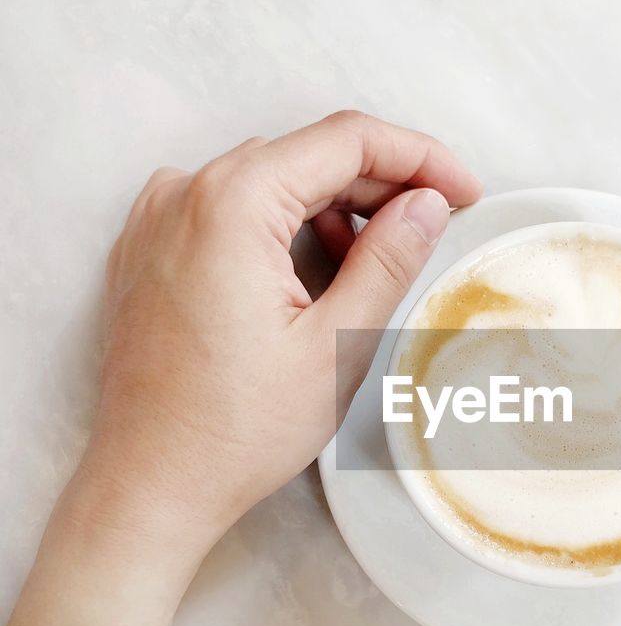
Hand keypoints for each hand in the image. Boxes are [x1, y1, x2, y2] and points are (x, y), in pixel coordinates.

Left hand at [70, 111, 481, 583]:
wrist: (150, 486)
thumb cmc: (235, 430)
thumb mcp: (336, 345)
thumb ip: (388, 260)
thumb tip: (428, 204)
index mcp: (231, 203)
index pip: (345, 139)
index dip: (419, 156)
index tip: (466, 190)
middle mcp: (184, 193)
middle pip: (305, 154)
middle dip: (380, 183)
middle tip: (438, 222)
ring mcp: (157, 219)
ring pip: (269, 180)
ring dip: (332, 205)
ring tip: (376, 260)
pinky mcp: (149, 250)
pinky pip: (228, 209)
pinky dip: (281, 224)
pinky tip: (315, 268)